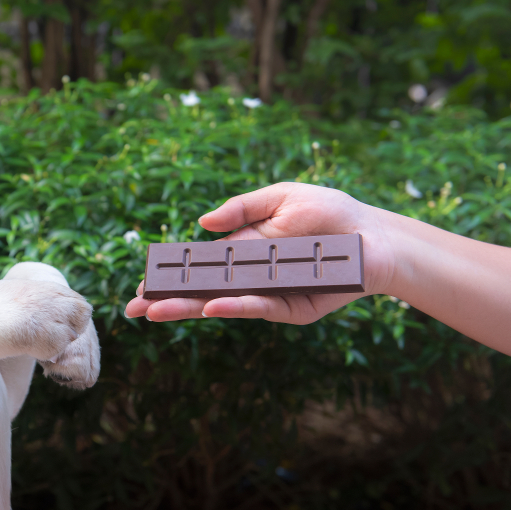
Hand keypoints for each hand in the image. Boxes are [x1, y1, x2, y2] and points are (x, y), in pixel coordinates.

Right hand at [125, 182, 400, 323]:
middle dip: (168, 299)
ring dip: (189, 308)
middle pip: (202, 291)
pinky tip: (210, 307)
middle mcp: (252, 277)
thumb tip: (203, 225)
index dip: (171, 275)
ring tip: (156, 312)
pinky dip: (235, 306)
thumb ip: (242, 208)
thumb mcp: (282, 197)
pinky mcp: (293, 309)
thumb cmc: (333, 214)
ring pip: (223, 303)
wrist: (377, 236)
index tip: (143, 284)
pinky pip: (260, 307)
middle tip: (134, 308)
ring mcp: (270, 295)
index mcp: (244, 251)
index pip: (199, 267)